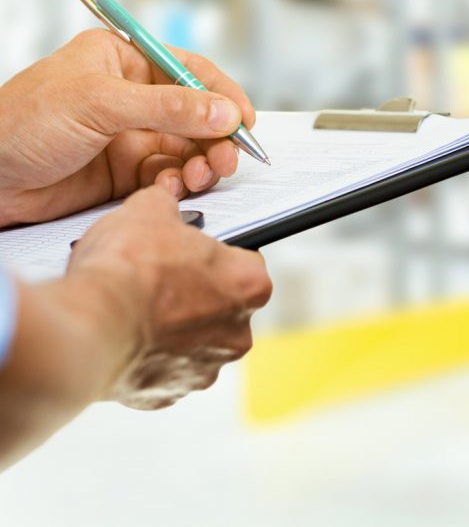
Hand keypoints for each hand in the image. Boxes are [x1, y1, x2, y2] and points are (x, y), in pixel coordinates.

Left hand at [0, 29, 256, 226]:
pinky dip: (177, 184)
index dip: (222, 94)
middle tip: (226, 160)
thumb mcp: (99, 104)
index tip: (244, 121)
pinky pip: (168, 176)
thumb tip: (223, 112)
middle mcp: (130, 96)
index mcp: (122, 61)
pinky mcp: (124, 172)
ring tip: (200, 178)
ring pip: (187, 149)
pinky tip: (168, 189)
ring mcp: (129, 135)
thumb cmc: (20, 123)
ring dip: (201, 164)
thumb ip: (168, 108)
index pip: (189, 71)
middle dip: (216, 138)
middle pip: (196, 114)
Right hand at [65, 187, 271, 409]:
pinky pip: (161, 370)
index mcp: (251, 285)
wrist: (88, 327)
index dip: (212, 255)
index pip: (244, 262)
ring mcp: (206, 368)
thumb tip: (163, 202)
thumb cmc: (127, 270)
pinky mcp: (169, 394)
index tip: (188, 252)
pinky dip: (145, 357)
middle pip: (220, 306)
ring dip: (170, 329)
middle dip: (193, 295)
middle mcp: (239, 333)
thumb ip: (167, 205)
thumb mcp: (148, 210)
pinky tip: (123, 338)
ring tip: (134, 310)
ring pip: (193, 342)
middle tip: (157, 281)